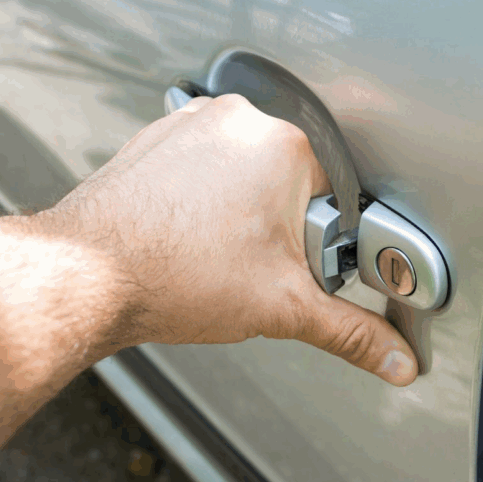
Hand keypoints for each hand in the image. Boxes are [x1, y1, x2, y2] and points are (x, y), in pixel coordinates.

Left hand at [43, 94, 417, 385]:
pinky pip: (206, 166)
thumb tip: (396, 360)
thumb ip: (352, 334)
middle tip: (250, 263)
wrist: (85, 274)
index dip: (317, 245)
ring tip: (215, 250)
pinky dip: (205, 198)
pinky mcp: (160, 136)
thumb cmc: (173, 275)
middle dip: (280, 228)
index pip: (334, 198)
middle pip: (292, 182)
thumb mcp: (284, 308)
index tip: (290, 267)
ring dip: (243, 212)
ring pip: (248, 174)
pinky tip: (190, 235)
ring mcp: (195, 123)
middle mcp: (240, 121)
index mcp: (284, 146)